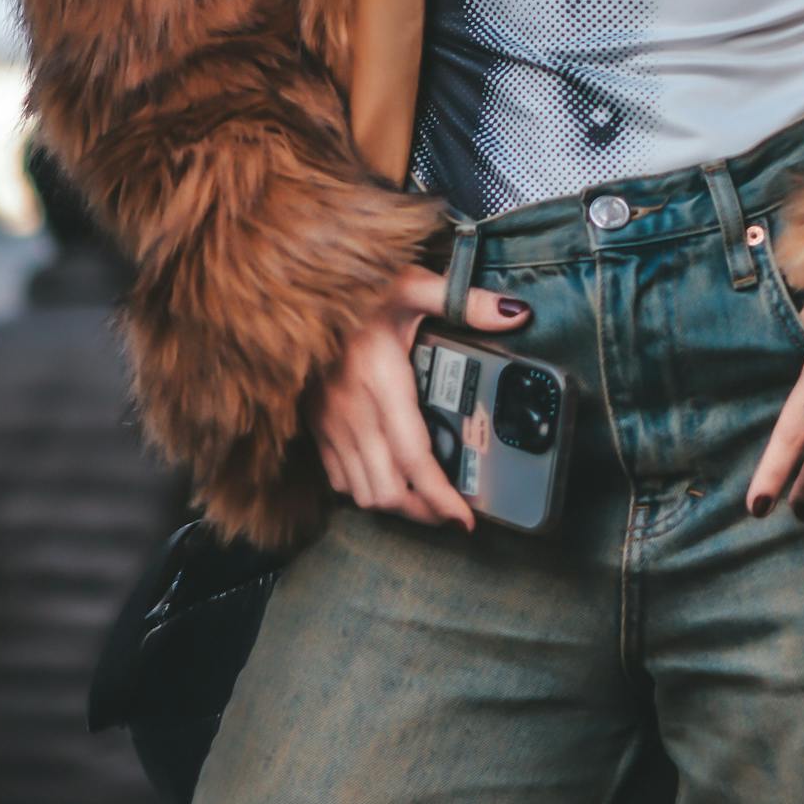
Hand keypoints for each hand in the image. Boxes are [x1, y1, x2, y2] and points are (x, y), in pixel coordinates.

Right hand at [308, 266, 530, 529]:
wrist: (289, 291)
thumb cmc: (357, 290)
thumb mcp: (410, 285)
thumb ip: (460, 300)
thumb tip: (514, 312)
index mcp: (381, 383)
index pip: (414, 457)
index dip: (441, 497)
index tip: (466, 518)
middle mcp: (353, 413)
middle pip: (387, 490)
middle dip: (423, 512)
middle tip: (452, 512)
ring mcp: (329, 424)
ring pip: (360, 493)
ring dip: (395, 506)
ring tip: (425, 503)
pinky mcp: (314, 426)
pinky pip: (337, 479)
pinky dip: (363, 490)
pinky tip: (386, 478)